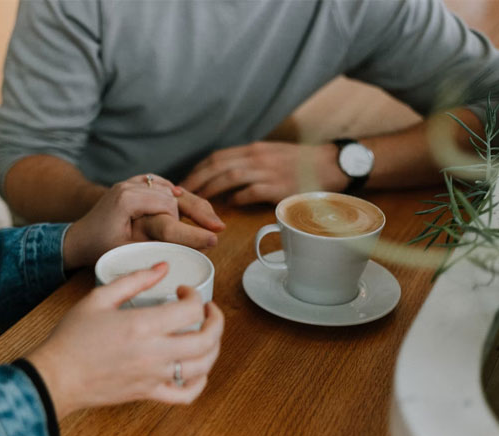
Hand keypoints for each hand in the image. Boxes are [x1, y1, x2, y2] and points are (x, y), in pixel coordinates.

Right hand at [26, 263, 224, 418]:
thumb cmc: (72, 337)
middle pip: (207, 339)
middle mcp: (154, 353)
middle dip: (216, 320)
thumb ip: (134, 280)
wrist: (56, 376)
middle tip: (208, 310)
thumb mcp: (99, 297)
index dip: (195, 295)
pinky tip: (197, 369)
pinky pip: (186, 395)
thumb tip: (162, 267)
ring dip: (214, 348)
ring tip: (207, 335)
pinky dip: (200, 383)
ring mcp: (154, 376)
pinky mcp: (149, 394)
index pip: (191, 309)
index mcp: (143, 325)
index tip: (183, 291)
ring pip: (203, 366)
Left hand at [63, 175, 223, 268]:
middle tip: (219, 227)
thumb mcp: (127, 250)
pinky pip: (160, 185)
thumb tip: (186, 249)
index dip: (189, 225)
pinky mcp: (133, 185)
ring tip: (212, 219)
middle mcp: (130, 185)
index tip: (210, 237)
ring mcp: (131, 183)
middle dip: (198, 210)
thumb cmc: (99, 247)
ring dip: (190, 203)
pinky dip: (175, 193)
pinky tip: (189, 201)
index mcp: (127, 198)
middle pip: (173, 194)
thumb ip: (154, 244)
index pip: (168, 206)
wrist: (78, 238)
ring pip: (169, 189)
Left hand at [181, 141, 346, 204]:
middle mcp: (258, 157)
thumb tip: (227, 178)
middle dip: (197, 180)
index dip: (198, 169)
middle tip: (182, 194)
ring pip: (230, 176)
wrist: (332, 165)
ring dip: (211, 189)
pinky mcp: (279, 186)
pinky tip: (229, 206)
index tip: (185, 181)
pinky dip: (237, 198)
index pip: (218, 156)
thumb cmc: (301, 163)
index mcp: (254, 150)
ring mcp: (268, 171)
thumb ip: (250, 163)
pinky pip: (251, 191)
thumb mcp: (272, 155)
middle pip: (218, 165)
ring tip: (198, 201)